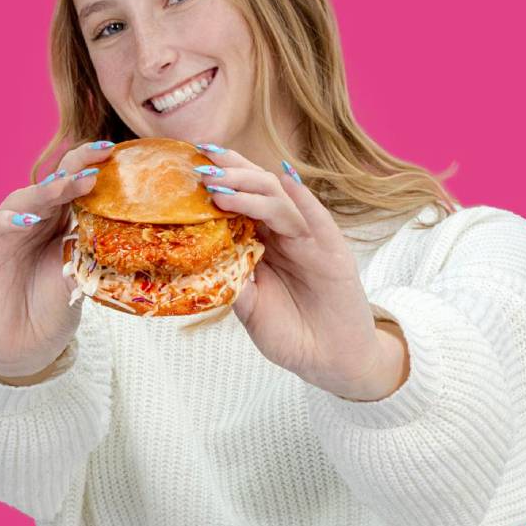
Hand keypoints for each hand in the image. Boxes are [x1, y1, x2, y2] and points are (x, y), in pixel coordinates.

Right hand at [0, 141, 116, 380]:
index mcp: (59, 221)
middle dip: (71, 172)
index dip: (88, 166)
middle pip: (48, 185)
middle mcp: (31, 219)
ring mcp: (3, 232)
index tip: (111, 152)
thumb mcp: (80, 278)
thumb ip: (92, 253)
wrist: (24, 347)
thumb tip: (126, 232)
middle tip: (94, 164)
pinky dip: (4, 221)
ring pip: (20, 200)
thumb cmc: (53, 308)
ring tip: (65, 186)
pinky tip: (24, 222)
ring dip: (43, 192)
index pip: (73, 185)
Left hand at [194, 146, 405, 400]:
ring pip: (281, 200)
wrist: (329, 361)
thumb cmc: (288, 333)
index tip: (191, 164)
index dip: (221, 180)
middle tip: (202, 165)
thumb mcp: (249, 308)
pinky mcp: (333, 252)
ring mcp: (309, 240)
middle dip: (232, 173)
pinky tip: (286, 180)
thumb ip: (231, 281)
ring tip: (220, 186)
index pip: (241, 200)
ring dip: (251, 188)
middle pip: (260, 189)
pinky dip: (302, 199)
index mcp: (263, 242)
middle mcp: (284, 234)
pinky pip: (316, 220)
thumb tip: (198, 260)